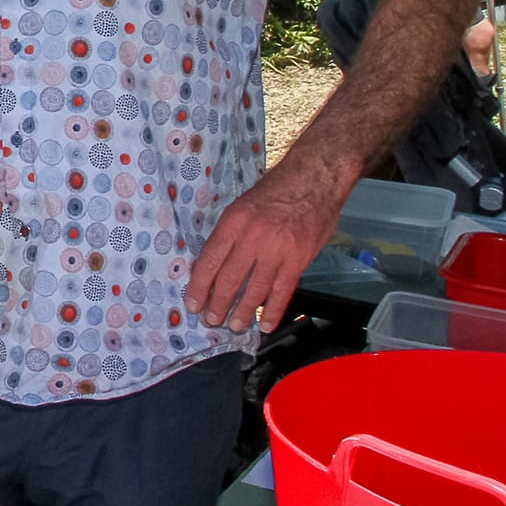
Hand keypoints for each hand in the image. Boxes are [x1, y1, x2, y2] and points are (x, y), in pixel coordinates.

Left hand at [185, 160, 346, 334]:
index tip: (192, 303)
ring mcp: (277, 250)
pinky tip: (266, 324)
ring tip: (234, 325)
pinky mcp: (299, 259)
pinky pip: (283, 291)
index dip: (199, 286)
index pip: (209, 261)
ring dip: (242, 312)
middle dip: (217, 304)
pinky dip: (273, 310)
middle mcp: (252, 238)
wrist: (313, 179)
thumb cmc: (276, 191)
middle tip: (210, 320)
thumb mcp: (242, 206)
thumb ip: (230, 235)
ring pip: (255, 289)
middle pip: (229, 279)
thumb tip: (215, 264)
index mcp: (233, 223)